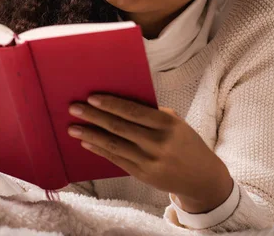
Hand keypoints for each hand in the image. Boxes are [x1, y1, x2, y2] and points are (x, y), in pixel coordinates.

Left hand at [68, 95, 232, 212]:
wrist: (201, 177)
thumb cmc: (187, 143)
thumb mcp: (177, 124)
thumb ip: (154, 115)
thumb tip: (122, 104)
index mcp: (168, 124)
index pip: (134, 112)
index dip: (111, 104)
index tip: (92, 97)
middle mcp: (157, 143)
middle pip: (119, 127)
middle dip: (94, 116)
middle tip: (74, 108)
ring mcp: (149, 161)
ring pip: (113, 145)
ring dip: (90, 135)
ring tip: (72, 127)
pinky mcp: (143, 175)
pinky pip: (116, 159)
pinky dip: (99, 150)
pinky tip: (87, 142)